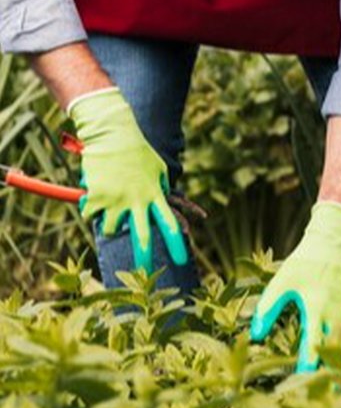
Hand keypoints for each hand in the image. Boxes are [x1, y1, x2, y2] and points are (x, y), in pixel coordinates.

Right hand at [70, 88, 187, 273]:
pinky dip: (91, 208)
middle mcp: (138, 201)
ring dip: (110, 223)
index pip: (170, 223)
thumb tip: (165, 199)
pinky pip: (92, 216)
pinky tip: (93, 195)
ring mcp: (117, 201)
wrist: (113, 135)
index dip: (176, 242)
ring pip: (112, 228)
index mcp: (156, 195)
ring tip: (109, 209)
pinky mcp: (98, 198)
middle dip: (144, 256)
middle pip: (143, 236)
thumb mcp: (157, 168)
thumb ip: (161, 187)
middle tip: (145, 272)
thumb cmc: (137, 151)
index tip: (181, 259)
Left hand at [250, 201, 340, 373]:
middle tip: (325, 390)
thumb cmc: (303, 265)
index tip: (304, 375)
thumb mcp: (281, 282)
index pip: (314, 338)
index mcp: (317, 305)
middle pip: (337, 348)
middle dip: (332, 371)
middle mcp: (337, 313)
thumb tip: (255, 334)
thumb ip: (268, 308)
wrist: (333, 247)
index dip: (310, 359)